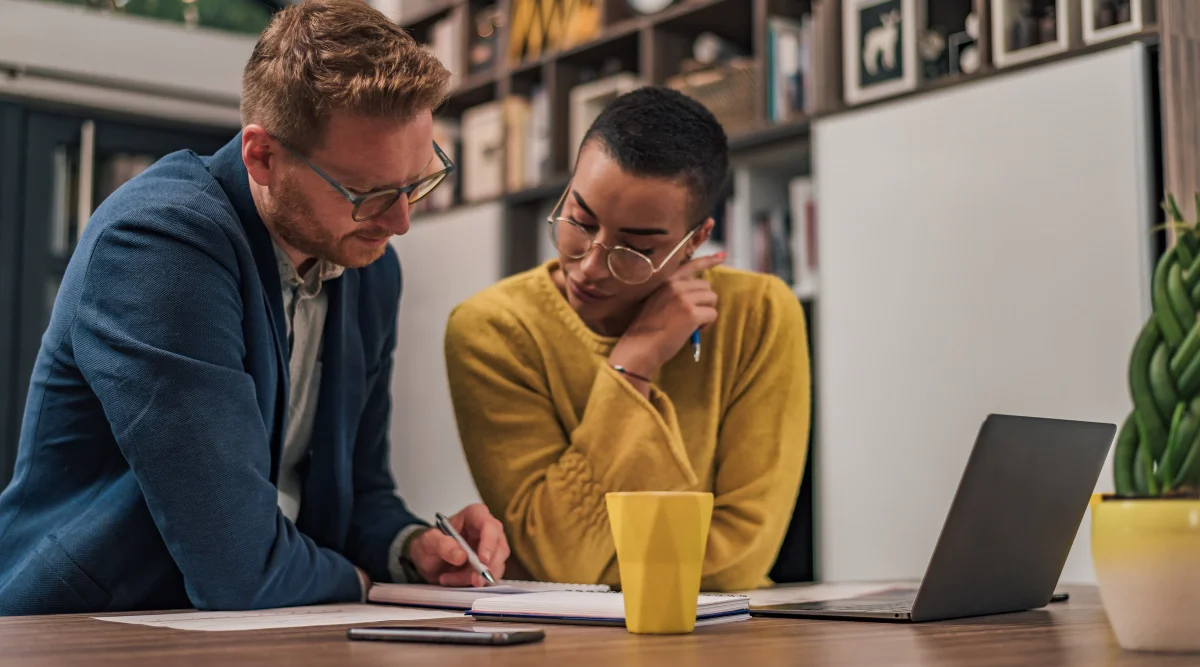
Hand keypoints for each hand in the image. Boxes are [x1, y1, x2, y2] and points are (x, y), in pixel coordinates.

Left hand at [408, 504, 508, 586]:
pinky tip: (455, 581)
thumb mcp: (428, 541)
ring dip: (476, 577)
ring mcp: (491, 548)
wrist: (428, 560)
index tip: (482, 560)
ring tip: (449, 579)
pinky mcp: (490, 564)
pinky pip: (490, 576)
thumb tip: (461, 556)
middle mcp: (487, 530)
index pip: (488, 525)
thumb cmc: (431, 544)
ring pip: (496, 565)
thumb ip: (442, 544)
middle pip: (499, 546)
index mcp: (474, 515)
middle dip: (488, 566)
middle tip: (473, 580)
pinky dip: (474, 583)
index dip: (489, 542)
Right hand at [609, 253, 723, 379]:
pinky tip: (694, 331)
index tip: (721, 256)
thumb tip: (699, 291)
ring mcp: (684, 299)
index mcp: (667, 281)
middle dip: (704, 301)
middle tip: (692, 315)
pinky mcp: (692, 314)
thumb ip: (675, 292)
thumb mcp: (657, 300)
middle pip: (707, 286)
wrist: (641, 345)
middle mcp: (676, 286)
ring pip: (712, 299)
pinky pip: (712, 314)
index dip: (708, 260)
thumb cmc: (648, 327)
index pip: (691, 265)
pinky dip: (707, 324)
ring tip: (693, 323)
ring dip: (706, 312)